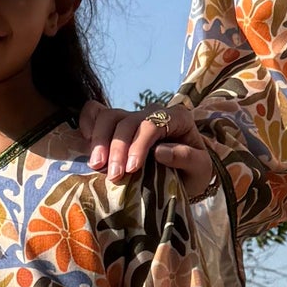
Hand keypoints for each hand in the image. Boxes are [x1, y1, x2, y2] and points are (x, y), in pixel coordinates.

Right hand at [76, 97, 216, 197]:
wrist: (187, 175)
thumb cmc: (195, 172)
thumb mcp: (201, 169)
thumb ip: (186, 158)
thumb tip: (160, 152)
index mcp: (178, 118)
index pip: (152, 124)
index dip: (138, 144)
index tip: (131, 169)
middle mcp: (154, 112)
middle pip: (127, 120)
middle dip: (117, 147)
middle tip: (113, 175)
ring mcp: (134, 116)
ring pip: (110, 116)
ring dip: (99, 139)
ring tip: (96, 165)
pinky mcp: (118, 124)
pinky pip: (96, 112)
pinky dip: (88, 122)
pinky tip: (85, 141)